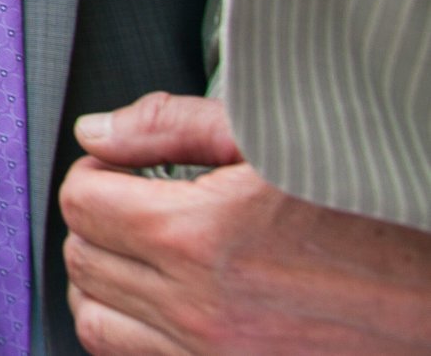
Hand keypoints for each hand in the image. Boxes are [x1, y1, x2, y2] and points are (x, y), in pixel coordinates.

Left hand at [62, 92, 430, 354]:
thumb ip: (171, 126)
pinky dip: (132, 330)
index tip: (122, 169)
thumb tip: (96, 133)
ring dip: (104, 280)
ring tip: (142, 253)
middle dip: (98, 222)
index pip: (80, 201)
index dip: (96, 173)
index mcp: (200, 237)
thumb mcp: (275, 143)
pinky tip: (165, 301)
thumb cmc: (375, 214)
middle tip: (135, 204)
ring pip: (95, 319)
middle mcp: (199, 308)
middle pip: (82, 259)